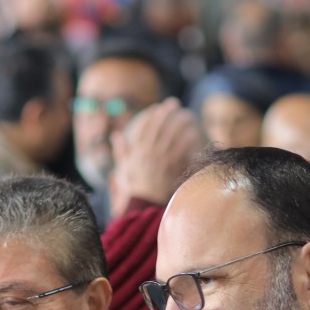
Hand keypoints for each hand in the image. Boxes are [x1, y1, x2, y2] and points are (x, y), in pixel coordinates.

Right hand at [110, 97, 207, 213]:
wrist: (143, 206)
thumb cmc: (132, 189)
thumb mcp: (122, 169)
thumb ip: (121, 151)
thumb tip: (116, 135)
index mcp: (137, 151)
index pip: (144, 128)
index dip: (152, 115)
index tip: (158, 106)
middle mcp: (148, 153)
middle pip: (159, 128)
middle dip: (167, 114)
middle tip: (175, 104)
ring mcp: (160, 161)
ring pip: (171, 137)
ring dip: (179, 124)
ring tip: (187, 115)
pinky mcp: (170, 169)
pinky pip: (180, 152)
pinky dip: (186, 142)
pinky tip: (193, 134)